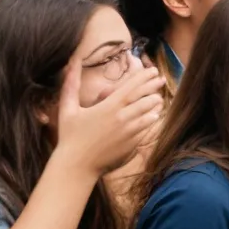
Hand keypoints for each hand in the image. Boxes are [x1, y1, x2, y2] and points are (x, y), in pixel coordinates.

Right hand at [55, 58, 165, 178]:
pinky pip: (147, 128)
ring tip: (158, 98)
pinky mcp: (133, 143)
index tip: (153, 71)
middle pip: (145, 97)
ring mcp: (129, 131)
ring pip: (150, 112)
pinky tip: (153, 115)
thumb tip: (72, 63)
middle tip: (160, 80)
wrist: (76, 166)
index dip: (144, 77)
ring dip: (155, 104)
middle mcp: (122, 117)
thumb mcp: (67, 109)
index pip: (132, 87)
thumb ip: (71, 85)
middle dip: (154, 87)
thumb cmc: (70, 137)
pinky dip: (151, 119)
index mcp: (109, 106)